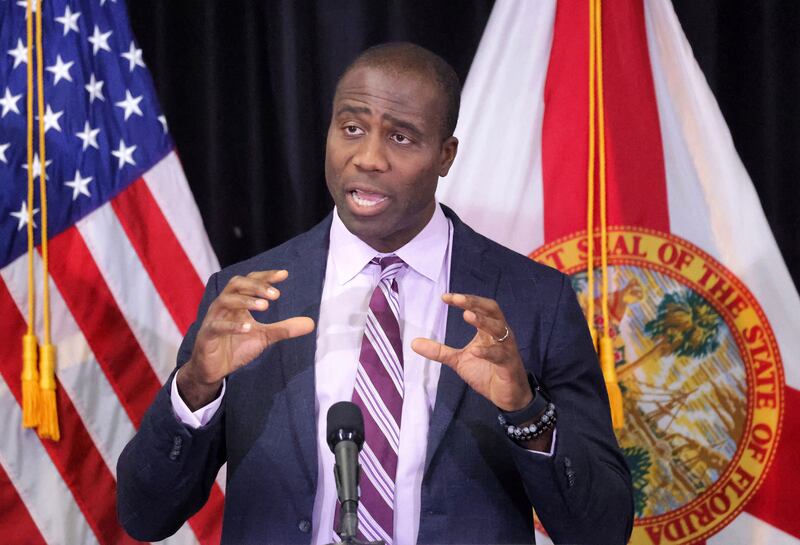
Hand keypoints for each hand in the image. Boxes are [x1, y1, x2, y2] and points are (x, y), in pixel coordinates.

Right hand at [177, 270, 314, 408]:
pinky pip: (217, 326)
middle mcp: (224, 305)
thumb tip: (312, 323)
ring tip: (265, 307)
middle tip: (276, 295)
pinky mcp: (207, 335)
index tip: (284, 274)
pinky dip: (232, 325)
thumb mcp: (264, 337)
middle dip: (256, 286)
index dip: (266, 276)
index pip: (250, 281)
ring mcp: (214, 319)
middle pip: (237, 284)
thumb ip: (284, 328)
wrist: (213, 369)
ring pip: (225, 301)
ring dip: (246, 301)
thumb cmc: (236, 346)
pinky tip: (248, 328)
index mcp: (237, 302)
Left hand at [411, 293, 531, 411]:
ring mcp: (506, 348)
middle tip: (458, 299)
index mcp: (488, 330)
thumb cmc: (487, 373)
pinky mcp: (509, 365)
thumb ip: (440, 351)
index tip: (445, 297)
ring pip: (499, 329)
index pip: (479, 308)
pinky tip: (475, 352)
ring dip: (483, 322)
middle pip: (492, 311)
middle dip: (475, 303)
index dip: (465, 300)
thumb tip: (414, 343)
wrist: (508, 397)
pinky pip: (500, 355)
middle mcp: (500, 334)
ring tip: (467, 315)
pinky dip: (488, 352)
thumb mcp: (459, 360)